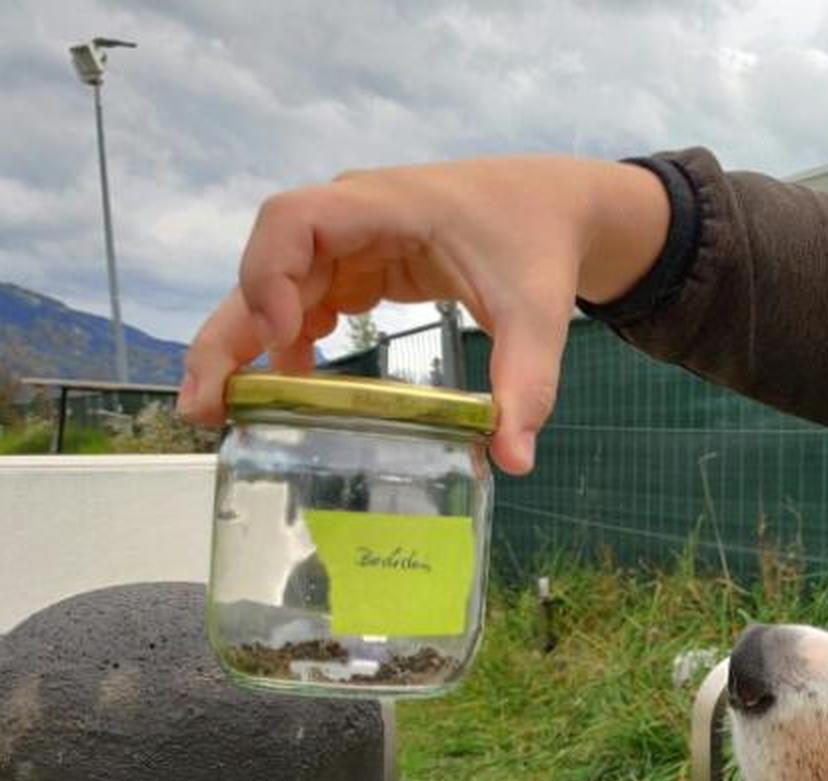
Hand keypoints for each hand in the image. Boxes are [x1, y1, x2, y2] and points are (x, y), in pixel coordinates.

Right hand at [179, 156, 670, 473]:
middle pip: (267, 263)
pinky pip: (308, 297)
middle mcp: (355, 216)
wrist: (555, 209)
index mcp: (387, 206)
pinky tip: (294, 386)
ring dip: (252, 343)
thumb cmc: (540, 245)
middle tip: (206, 405)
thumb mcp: (539, 315)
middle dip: (232, 332)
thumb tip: (515, 461)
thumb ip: (528, 384)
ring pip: (278, 285)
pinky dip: (294, 338)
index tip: (281, 337)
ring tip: (231, 411)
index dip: (270, 272)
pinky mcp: (363, 264)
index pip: (296, 219)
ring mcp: (353, 240)